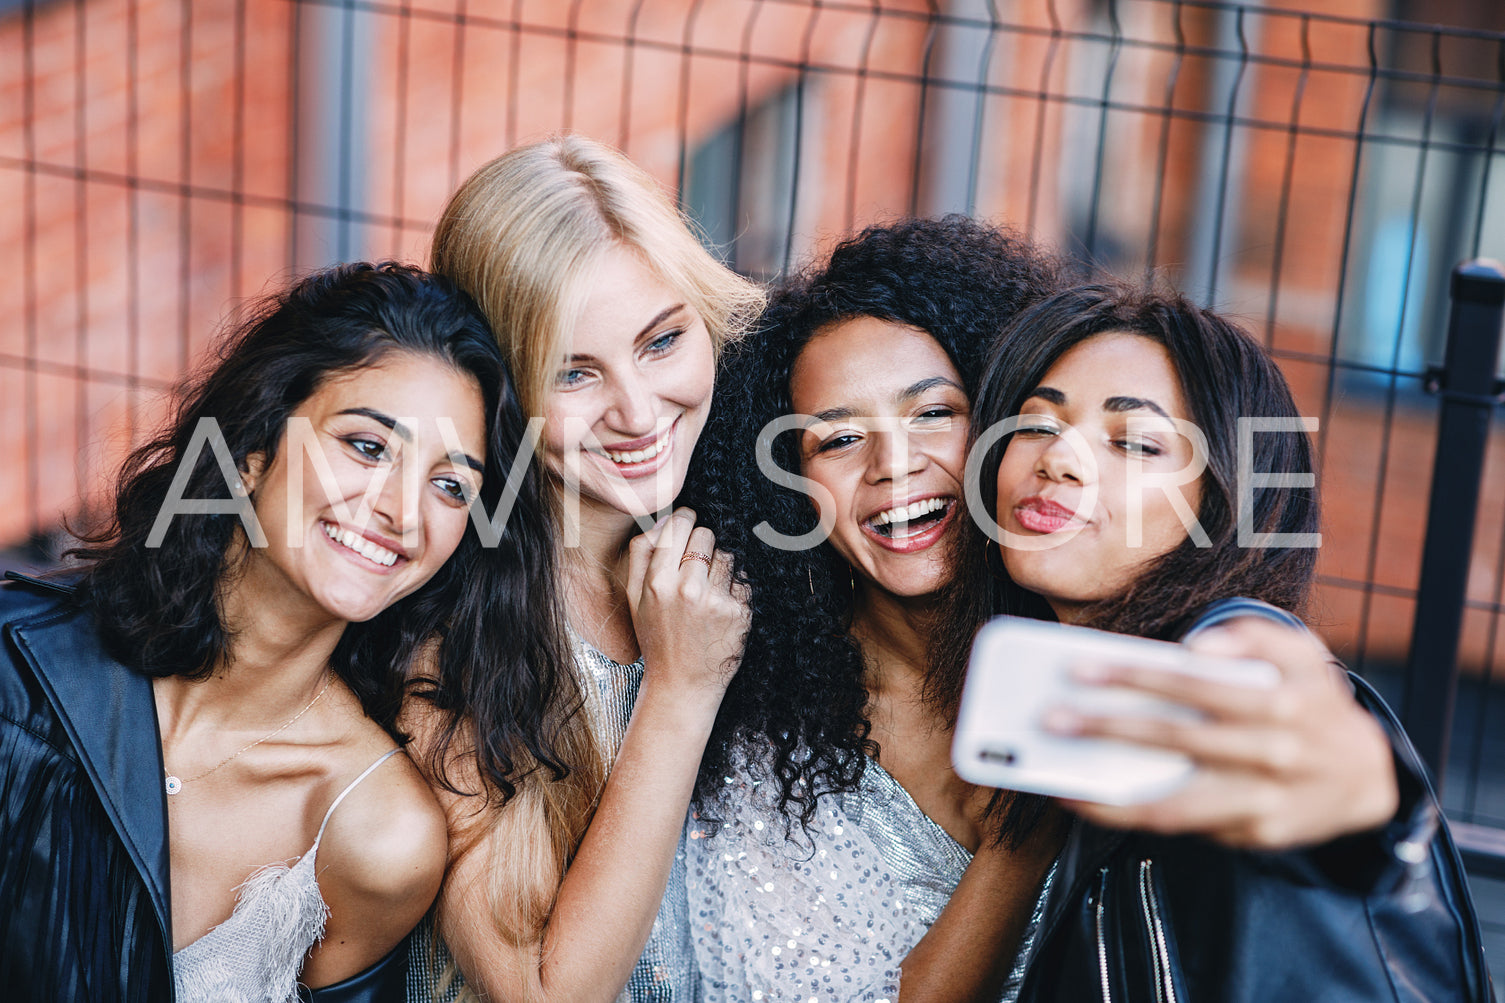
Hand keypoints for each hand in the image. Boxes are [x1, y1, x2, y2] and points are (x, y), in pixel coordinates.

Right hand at [625, 508, 750, 703]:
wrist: (681, 685)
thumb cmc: (657, 638)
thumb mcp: (634, 597)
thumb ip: (641, 553)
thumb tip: (664, 518)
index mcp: (657, 582)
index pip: (679, 524)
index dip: (685, 519)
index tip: (688, 524)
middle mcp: (687, 589)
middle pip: (706, 534)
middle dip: (703, 543)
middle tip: (696, 565)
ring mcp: (715, 601)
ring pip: (727, 554)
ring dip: (720, 565)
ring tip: (707, 590)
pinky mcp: (738, 613)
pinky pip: (742, 580)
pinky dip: (733, 588)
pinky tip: (719, 607)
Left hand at [1049, 617, 1397, 849]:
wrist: (1368, 773)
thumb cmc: (1310, 701)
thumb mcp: (1300, 653)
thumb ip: (1253, 635)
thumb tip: (1194, 645)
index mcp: (1280, 700)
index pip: (1195, 684)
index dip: (1136, 677)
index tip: (1079, 668)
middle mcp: (1274, 752)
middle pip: (1177, 740)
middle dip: (1107, 728)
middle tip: (1050, 718)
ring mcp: (1266, 799)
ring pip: (1175, 804)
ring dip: (1110, 795)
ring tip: (1059, 778)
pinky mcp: (1258, 835)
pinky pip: (1188, 828)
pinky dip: (1135, 816)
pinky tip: (1094, 799)